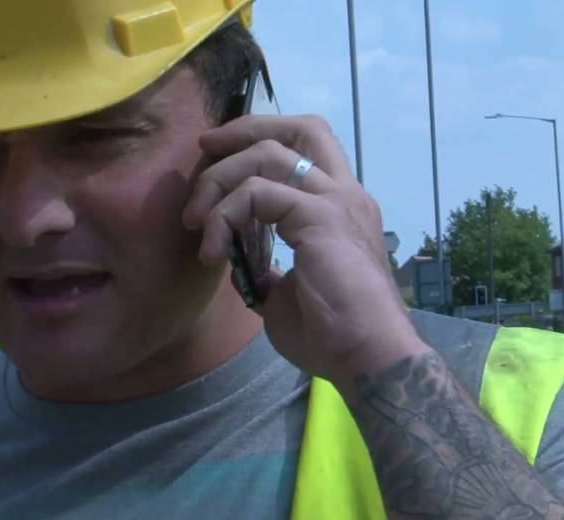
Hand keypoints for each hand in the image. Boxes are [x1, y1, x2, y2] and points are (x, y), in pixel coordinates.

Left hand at [182, 115, 424, 383]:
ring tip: (196, 221)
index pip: (306, 149)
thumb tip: (236, 258)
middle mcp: (344, 194)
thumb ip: (264, 266)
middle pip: (300, 128)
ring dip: (221, 179)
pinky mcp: (321, 216)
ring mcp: (335, 201)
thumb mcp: (284, 293)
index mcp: (341, 209)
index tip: (217, 159)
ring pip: (269, 154)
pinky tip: (213, 250)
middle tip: (204, 148)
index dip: (261, 142)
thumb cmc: (333, 336)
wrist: (367, 357)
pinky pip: (258, 193)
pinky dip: (225, 215)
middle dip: (244, 129)